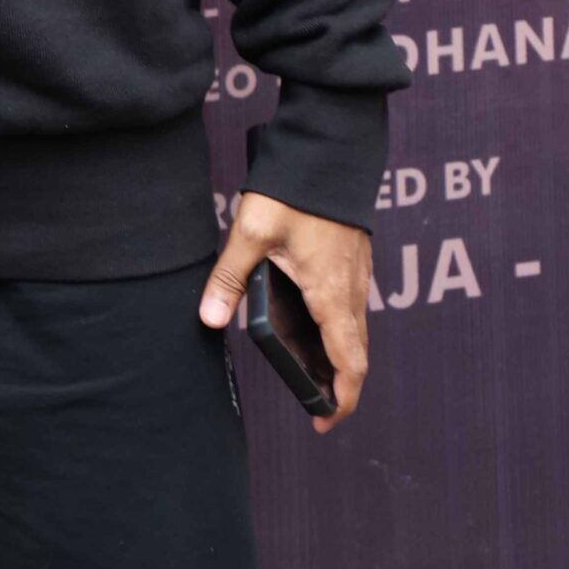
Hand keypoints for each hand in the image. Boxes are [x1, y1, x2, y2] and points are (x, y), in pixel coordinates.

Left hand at [197, 193, 371, 433]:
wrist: (330, 148)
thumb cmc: (294, 189)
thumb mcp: (252, 231)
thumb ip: (230, 276)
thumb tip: (211, 319)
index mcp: (332, 294)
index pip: (351, 363)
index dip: (342, 399)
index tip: (324, 420)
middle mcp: (352, 289)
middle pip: (355, 352)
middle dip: (337, 383)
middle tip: (311, 401)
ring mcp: (357, 272)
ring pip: (354, 327)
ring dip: (338, 354)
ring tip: (307, 367)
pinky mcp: (354, 257)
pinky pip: (351, 304)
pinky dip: (337, 326)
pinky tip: (309, 318)